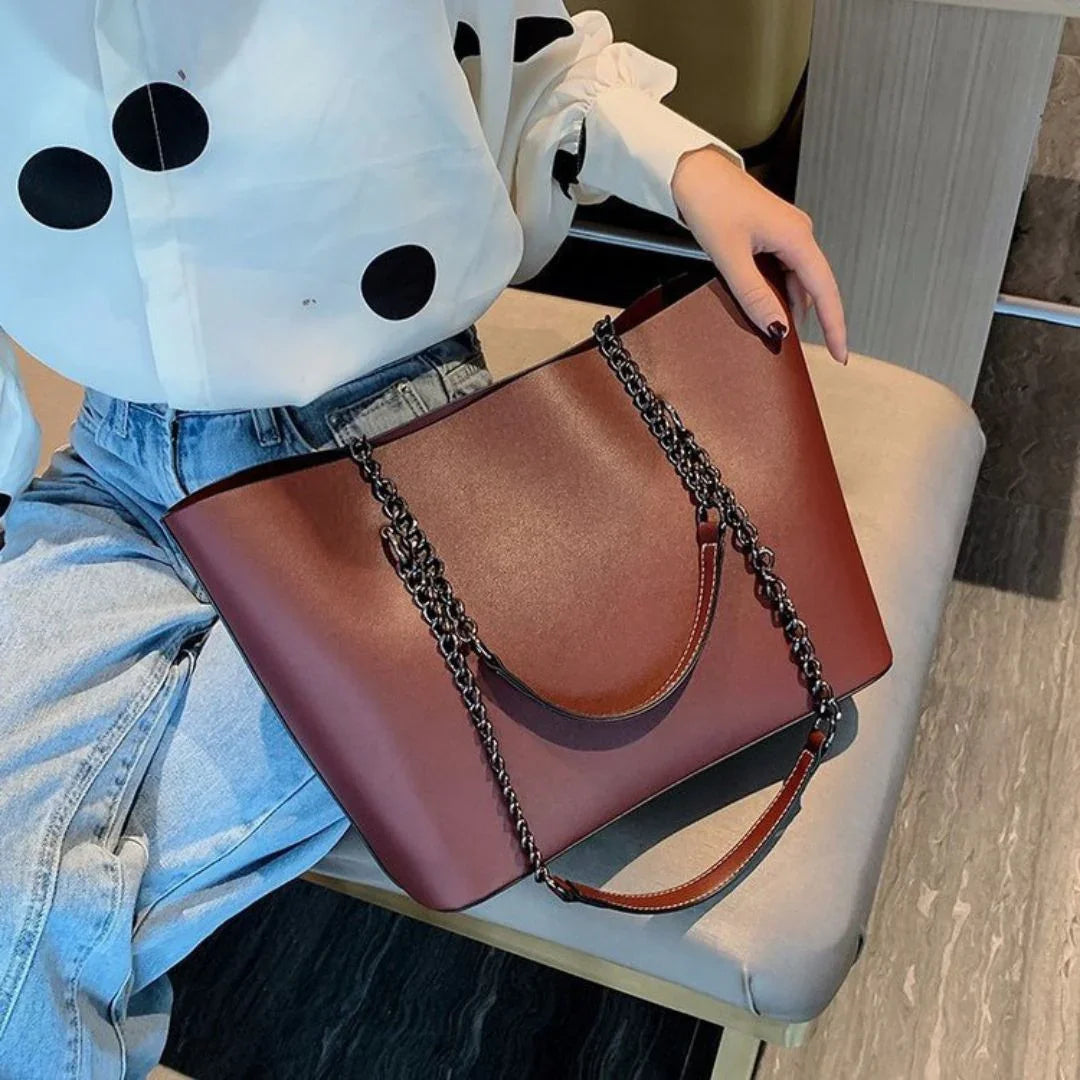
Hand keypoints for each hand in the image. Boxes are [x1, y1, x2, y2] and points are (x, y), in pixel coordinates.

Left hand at [671, 147, 847, 363]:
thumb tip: (777, 328)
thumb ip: (755, 295)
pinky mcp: (771, 232)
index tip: (841, 354)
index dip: (835, 325)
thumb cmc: (710, 202)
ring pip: (796, 279)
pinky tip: (763, 304)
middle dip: (807, 320)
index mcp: (797, 237)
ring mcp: (786, 232)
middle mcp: (798, 233)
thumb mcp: (730, 257)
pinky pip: (783, 269)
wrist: (691, 170)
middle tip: (794, 351)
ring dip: (788, 305)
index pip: (825, 291)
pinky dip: (776, 290)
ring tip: (773, 330)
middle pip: (813, 287)